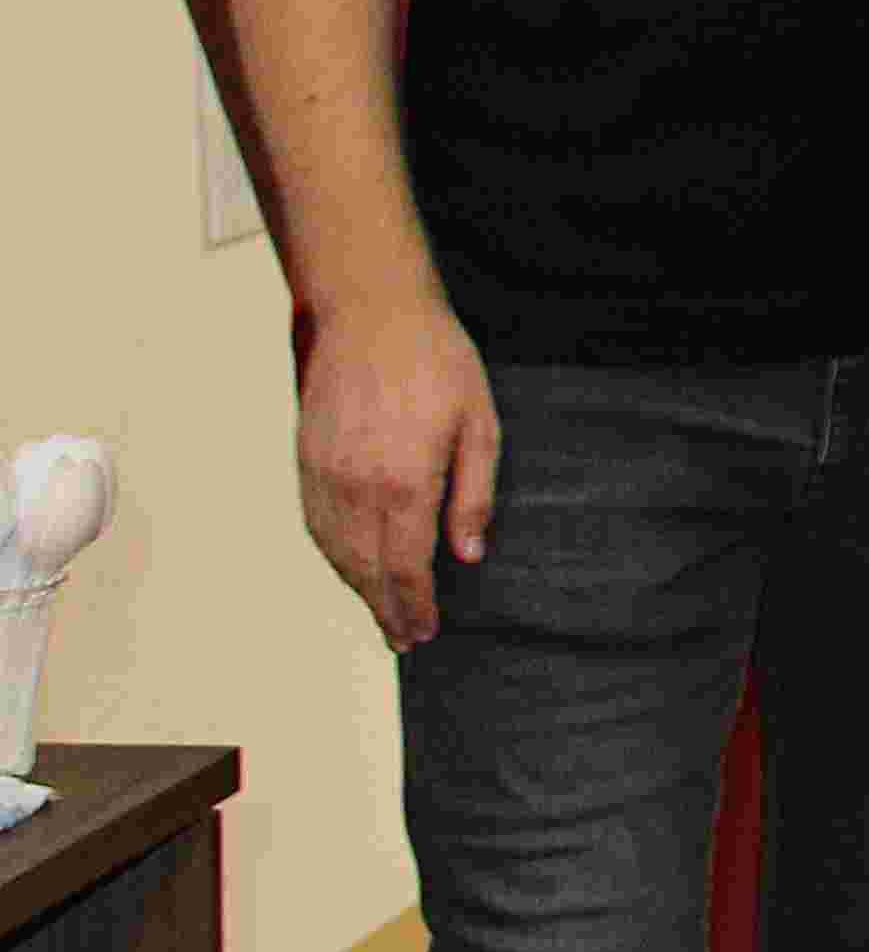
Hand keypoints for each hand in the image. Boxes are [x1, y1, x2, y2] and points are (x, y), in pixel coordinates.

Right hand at [298, 299, 500, 649]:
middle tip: (404, 638)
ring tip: (380, 610)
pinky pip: (314, 521)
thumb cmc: (435, 362)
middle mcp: (356, 486)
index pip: (406, 566)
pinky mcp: (306, 458)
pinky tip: (348, 565)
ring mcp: (324, 473)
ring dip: (356, 586)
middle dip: (385, 608)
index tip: (424, 632)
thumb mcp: (479, 425)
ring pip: (335, 550)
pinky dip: (330, 553)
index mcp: (405, 482)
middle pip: (366, 568)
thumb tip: (467, 555)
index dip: (414, 605)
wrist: (370, 313)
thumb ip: (473, 496)